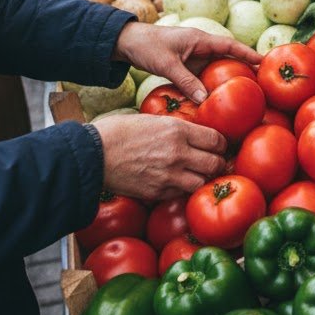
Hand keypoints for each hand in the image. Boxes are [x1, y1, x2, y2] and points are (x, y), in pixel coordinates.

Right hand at [93, 114, 227, 198]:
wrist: (92, 154)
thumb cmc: (118, 131)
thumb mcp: (153, 119)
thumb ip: (176, 129)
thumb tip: (193, 135)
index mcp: (178, 130)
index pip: (216, 140)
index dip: (222, 144)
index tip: (220, 146)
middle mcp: (178, 153)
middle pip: (215, 163)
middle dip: (218, 163)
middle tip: (215, 163)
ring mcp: (168, 175)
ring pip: (202, 183)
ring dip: (202, 179)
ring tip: (198, 175)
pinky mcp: (157, 192)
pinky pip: (181, 194)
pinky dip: (183, 190)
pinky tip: (177, 183)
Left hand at [114, 22, 261, 103]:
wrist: (127, 43)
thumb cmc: (147, 47)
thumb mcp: (167, 64)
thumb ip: (186, 81)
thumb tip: (204, 99)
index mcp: (200, 40)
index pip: (230, 46)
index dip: (248, 53)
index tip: (264, 61)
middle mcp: (201, 47)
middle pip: (228, 57)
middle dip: (244, 67)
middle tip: (261, 82)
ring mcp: (195, 57)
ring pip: (217, 68)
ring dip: (229, 78)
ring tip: (245, 93)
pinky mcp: (187, 66)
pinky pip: (204, 76)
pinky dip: (212, 85)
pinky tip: (218, 98)